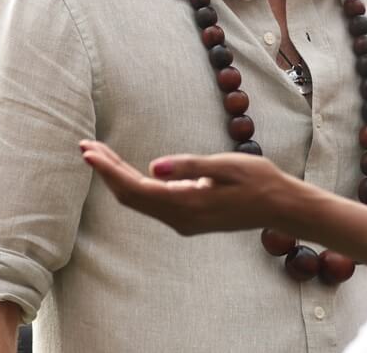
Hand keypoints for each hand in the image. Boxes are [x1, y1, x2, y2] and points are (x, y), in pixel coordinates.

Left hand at [79, 140, 297, 235]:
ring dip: (116, 176)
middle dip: (105, 171)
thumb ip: (189, 167)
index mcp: (186, 204)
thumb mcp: (225, 166)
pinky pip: (151, 201)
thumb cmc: (258, 181)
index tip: (88, 151)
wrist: (282, 207)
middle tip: (84, 146)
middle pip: (130, 195)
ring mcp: (182, 220)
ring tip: (97, 153)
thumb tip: (152, 167)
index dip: (108, 169)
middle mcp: (179, 218)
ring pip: (138, 199)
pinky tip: (124, 168)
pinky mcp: (188, 216)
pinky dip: (132, 183)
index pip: (135, 188)